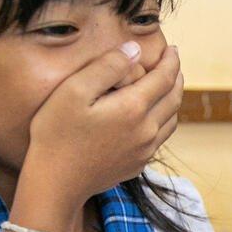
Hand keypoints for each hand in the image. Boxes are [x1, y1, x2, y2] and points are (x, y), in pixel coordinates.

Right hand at [22, 42, 184, 211]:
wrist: (56, 182)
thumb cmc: (57, 133)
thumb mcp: (74, 90)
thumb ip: (107, 66)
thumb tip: (134, 49)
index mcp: (133, 108)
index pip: (164, 78)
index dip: (170, 61)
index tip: (172, 49)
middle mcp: (146, 130)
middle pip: (173, 98)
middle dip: (176, 77)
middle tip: (173, 62)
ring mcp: (144, 150)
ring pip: (171, 120)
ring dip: (173, 99)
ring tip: (168, 86)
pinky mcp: (137, 164)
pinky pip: (160, 138)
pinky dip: (165, 120)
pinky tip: (154, 116)